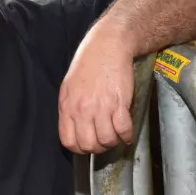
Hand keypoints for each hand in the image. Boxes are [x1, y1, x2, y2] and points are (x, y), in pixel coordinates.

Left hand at [58, 29, 136, 153]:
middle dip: (99, 148)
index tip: (89, 144)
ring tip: (117, 136)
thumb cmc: (89, 64)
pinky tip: (128, 133)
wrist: (107, 46)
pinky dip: (127, 136)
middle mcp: (82, 110)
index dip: (80, 148)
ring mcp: (101, 107)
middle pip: (89, 145)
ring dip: (114, 142)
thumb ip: (70, 108)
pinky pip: (123, 129)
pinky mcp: (119, 103)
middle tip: (105, 140)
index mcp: (68, 107)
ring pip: (107, 140)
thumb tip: (74, 127)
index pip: (69, 142)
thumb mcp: (69, 86)